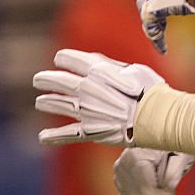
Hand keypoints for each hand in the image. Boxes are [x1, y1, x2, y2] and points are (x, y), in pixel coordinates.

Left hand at [35, 49, 162, 145]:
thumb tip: (95, 62)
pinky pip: (68, 134)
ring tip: (40, 102)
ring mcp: (87, 111)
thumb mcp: (134, 69)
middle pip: (59, 81)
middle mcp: (87, 89)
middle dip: (46, 79)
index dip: (63, 58)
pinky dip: (53, 136)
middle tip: (38, 79)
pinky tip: (42, 137)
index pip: (72, 59)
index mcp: (98, 71)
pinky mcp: (91, 130)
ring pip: (59, 104)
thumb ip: (112, 66)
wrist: (156, 116)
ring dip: (47, 102)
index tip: (59, 58)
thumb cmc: (150, 89)